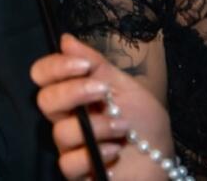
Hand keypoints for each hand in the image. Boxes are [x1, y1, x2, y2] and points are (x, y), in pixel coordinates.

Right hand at [30, 34, 172, 179]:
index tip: (84, 65)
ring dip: (96, 126)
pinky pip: (68, 164)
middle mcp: (66, 118)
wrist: (163, 160)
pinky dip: (92, 156)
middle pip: (44, 100)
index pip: (43, 75)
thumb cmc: (145, 123)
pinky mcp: (77, 172)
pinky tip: (113, 152)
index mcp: (73, 94)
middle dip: (74, 92)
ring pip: (61, 132)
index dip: (55, 67)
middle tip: (103, 91)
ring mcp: (70, 146)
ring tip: (123, 128)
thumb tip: (65, 39)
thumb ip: (97, 64)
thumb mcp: (126, 87)